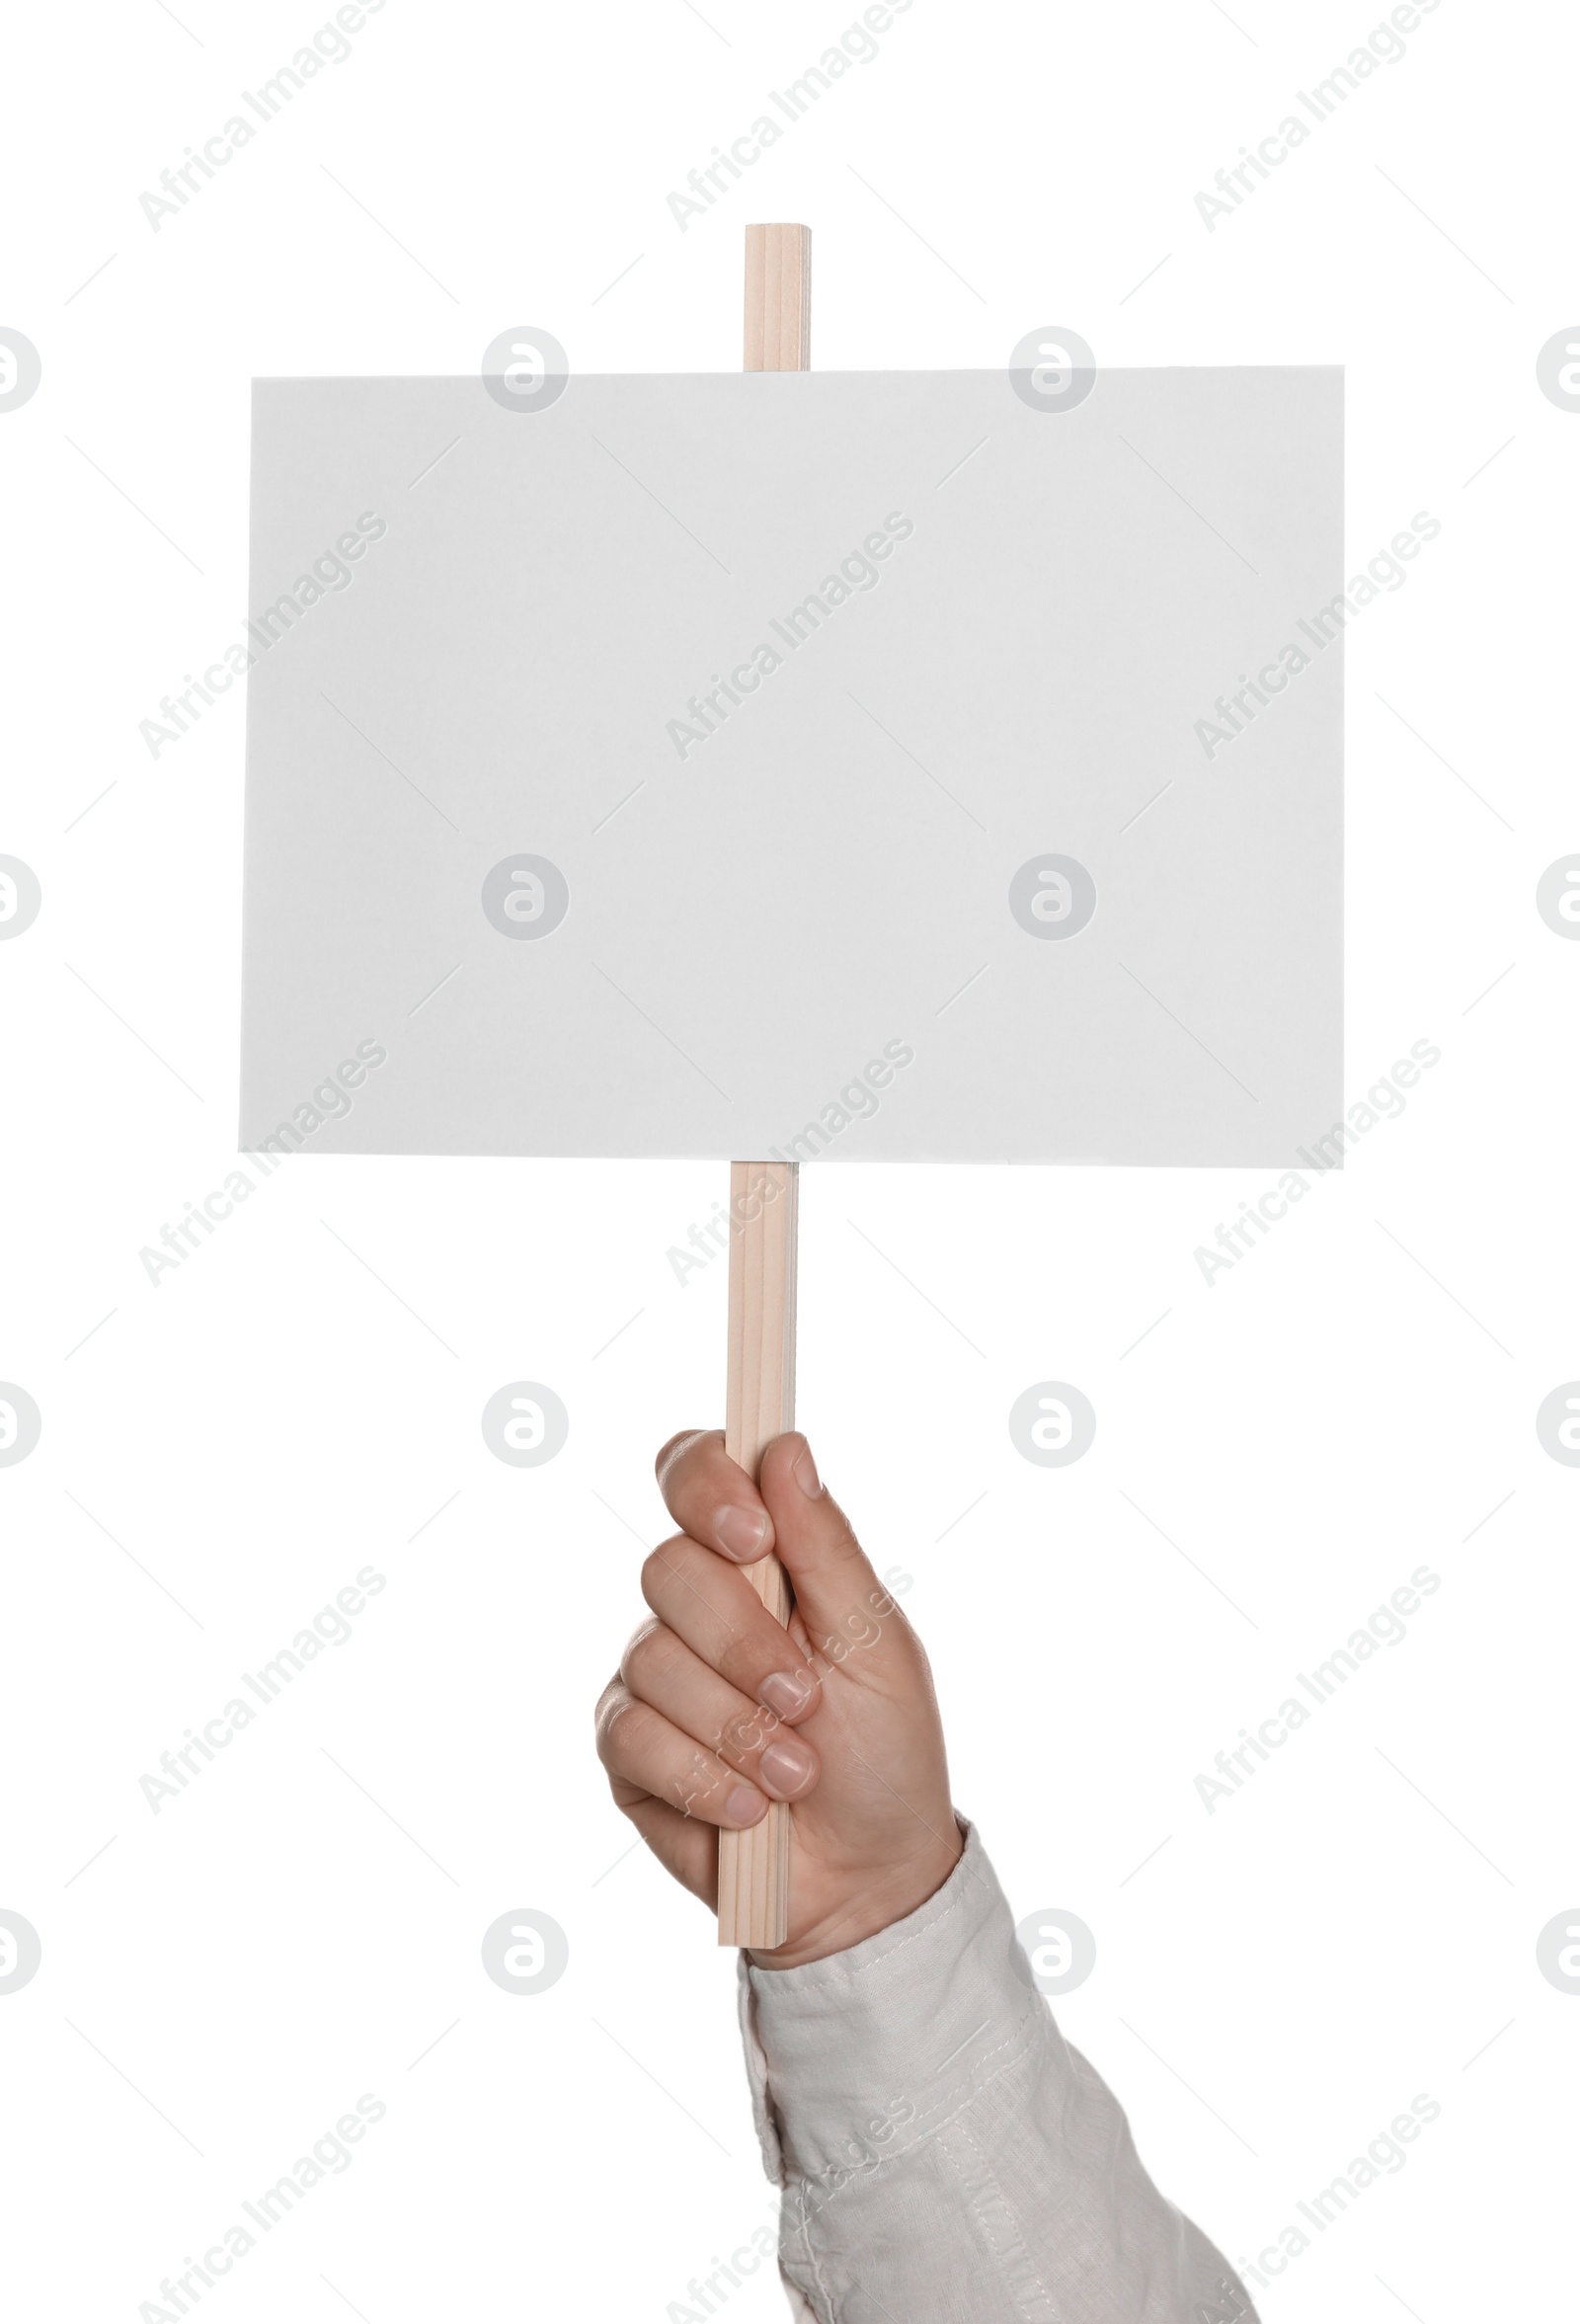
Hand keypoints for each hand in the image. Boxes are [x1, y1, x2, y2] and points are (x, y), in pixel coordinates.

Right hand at [594, 1430, 962, 1967]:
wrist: (867, 1876)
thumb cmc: (884, 1750)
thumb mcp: (877, 1643)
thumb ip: (825, 1547)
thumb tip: (784, 1446)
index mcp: (759, 1557)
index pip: (694, 1472)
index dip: (705, 1485)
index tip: (754, 1534)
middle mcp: (695, 1604)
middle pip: (669, 1568)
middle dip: (744, 1642)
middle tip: (805, 1700)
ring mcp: (653, 1675)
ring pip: (653, 1658)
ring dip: (737, 1725)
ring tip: (796, 1772)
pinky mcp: (627, 1750)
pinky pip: (633, 1735)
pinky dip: (704, 1775)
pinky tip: (750, 1807)